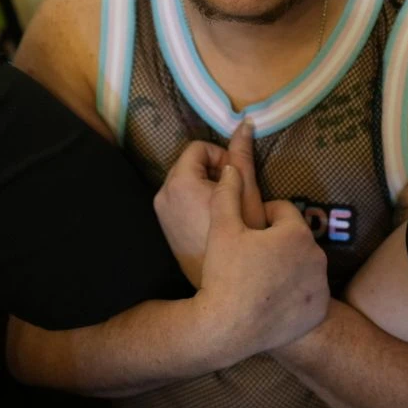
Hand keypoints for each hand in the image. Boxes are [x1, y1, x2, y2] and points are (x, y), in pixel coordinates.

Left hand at [154, 121, 264, 285]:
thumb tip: (245, 122)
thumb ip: (242, 155)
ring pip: (185, 182)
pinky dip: (196, 201)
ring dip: (206, 187)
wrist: (227, 284)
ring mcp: (160, 213)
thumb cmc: (242, 237)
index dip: (222, 157)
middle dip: (214, 173)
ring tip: (227, 209)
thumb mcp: (247, 192)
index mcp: (179, 182)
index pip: (199, 148)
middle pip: (189, 164)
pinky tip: (215, 221)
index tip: (237, 179)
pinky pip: (179, 200)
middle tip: (235, 195)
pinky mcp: (164, 227)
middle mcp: (162, 194)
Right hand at [196, 163, 329, 362]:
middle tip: (251, 259)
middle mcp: (317, 256)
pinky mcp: (320, 310)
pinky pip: (310, 293)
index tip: (246, 235)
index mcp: (296, 232)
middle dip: (276, 243)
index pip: (282, 211)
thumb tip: (231, 166)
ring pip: (304, 265)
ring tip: (261, 280)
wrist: (227, 328)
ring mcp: (321, 286)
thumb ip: (227, 193)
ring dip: (288, 266)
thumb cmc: (224, 274)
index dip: (261, 220)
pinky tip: (274, 300)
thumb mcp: (221, 228)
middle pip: (295, 239)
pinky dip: (297, 294)